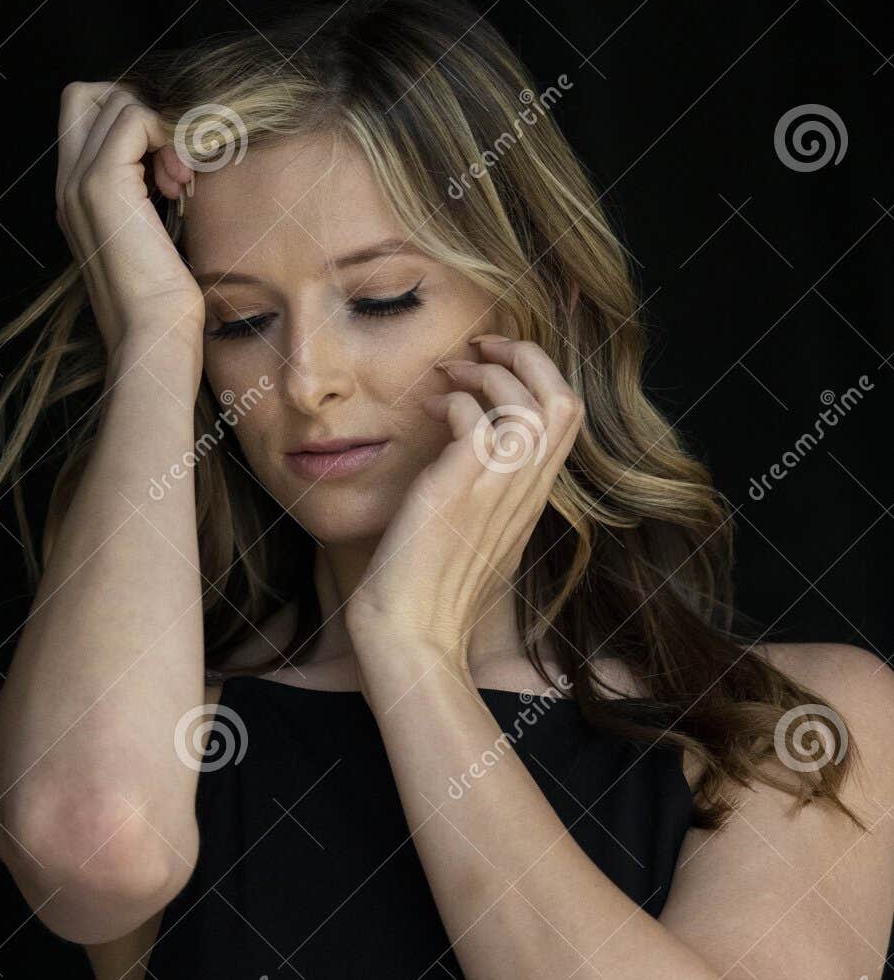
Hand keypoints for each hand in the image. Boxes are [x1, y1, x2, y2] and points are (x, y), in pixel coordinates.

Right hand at [55, 81, 205, 358]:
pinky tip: (179, 184)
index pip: (88, 114)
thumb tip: (177, 158)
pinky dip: (168, 136)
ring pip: (117, 101)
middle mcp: (68, 183)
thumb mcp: (155, 236)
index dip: (132, 119)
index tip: (168, 164)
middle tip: (171, 162)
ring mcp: (79, 181)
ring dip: (162, 130)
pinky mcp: (102, 184)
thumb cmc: (164, 302)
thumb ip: (150, 193)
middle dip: (142, 111)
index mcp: (76, 196)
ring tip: (178, 183)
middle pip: (92, 95)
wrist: (152, 336)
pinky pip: (135, 118)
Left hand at [345, 333, 584, 668]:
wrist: (412, 634)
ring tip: (450, 372)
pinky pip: (474, 418)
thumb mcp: (477, 533)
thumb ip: (487, 491)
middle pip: (563, 399)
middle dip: (525, 356)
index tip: (497, 362)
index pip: (566, 416)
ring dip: (487, 371)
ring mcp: (499, 490)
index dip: (539, 374)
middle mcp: (526, 490)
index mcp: (533, 497)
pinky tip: (428, 410)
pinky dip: (453, 400)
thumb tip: (467, 448)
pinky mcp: (461, 489)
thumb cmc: (433, 591)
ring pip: (528, 402)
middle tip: (480, 346)